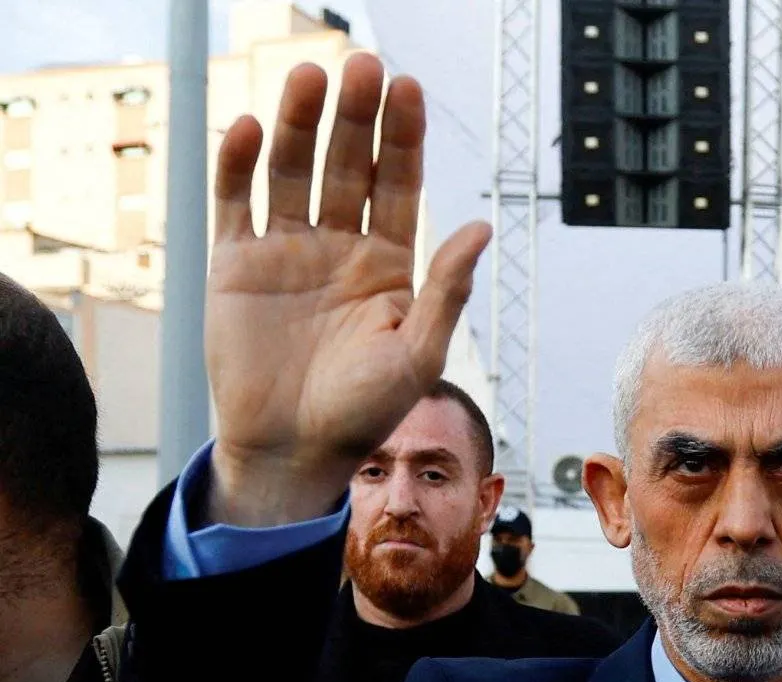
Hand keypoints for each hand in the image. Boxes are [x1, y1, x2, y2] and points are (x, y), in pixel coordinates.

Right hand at [205, 54, 490, 526]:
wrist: (291, 452)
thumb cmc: (364, 412)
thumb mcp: (418, 353)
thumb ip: (447, 289)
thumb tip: (482, 225)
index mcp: (390, 264)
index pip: (398, 184)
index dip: (403, 138)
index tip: (408, 88)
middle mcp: (340, 247)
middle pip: (348, 165)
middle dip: (355, 117)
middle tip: (362, 66)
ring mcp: (286, 251)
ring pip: (294, 171)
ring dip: (302, 124)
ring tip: (311, 75)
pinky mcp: (236, 264)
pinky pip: (237, 202)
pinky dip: (241, 164)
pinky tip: (253, 127)